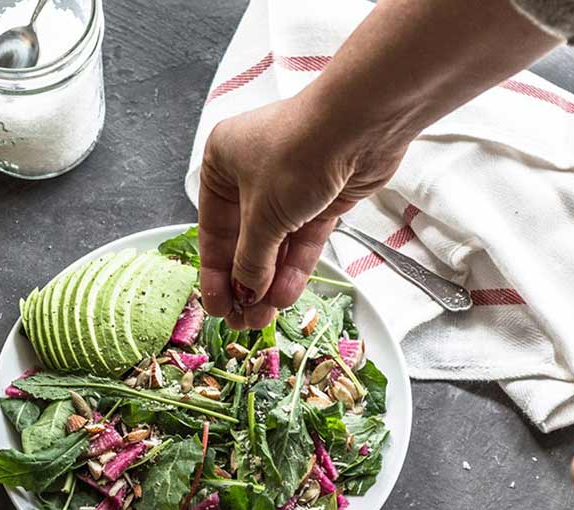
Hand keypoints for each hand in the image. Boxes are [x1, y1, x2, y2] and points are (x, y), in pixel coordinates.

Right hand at [196, 92, 409, 328]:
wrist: (360, 124)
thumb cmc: (297, 152)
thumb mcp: (262, 215)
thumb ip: (250, 259)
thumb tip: (245, 291)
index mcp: (222, 164)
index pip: (213, 229)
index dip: (215, 272)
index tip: (217, 306)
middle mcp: (252, 173)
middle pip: (245, 240)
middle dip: (246, 282)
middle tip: (244, 321)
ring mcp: (290, 186)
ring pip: (276, 244)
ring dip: (270, 281)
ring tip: (265, 317)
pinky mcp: (322, 197)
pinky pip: (303, 239)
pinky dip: (295, 267)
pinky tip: (286, 295)